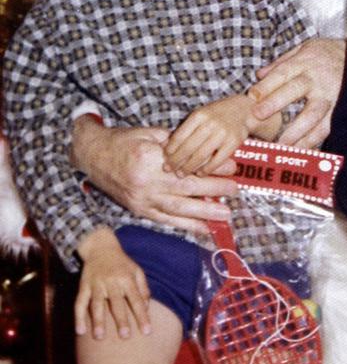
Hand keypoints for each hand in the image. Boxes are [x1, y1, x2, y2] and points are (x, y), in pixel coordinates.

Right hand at [72, 116, 235, 233]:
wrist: (93, 156)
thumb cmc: (124, 141)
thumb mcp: (150, 134)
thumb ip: (176, 143)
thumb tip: (206, 151)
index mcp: (149, 158)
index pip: (187, 165)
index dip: (211, 168)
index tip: (231, 167)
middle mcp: (145, 182)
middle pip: (186, 188)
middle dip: (214, 191)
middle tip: (236, 191)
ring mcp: (142, 200)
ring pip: (178, 209)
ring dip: (204, 213)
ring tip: (226, 215)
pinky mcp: (139, 211)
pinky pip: (166, 221)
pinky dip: (186, 226)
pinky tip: (204, 229)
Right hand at [75, 227, 150, 339]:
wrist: (101, 247)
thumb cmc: (122, 263)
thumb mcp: (137, 271)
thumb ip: (143, 289)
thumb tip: (147, 308)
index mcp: (127, 279)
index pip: (137, 300)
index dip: (142, 316)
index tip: (147, 331)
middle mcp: (112, 281)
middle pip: (117, 303)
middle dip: (121, 320)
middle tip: (125, 336)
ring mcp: (96, 284)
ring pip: (97, 304)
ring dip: (98, 321)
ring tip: (99, 337)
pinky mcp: (83, 286)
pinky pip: (79, 303)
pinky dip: (78, 317)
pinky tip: (80, 331)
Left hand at [164, 95, 271, 176]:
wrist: (244, 110)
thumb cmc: (217, 114)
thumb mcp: (201, 115)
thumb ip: (186, 129)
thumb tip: (166, 146)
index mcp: (199, 115)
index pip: (180, 135)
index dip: (170, 150)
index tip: (164, 159)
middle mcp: (210, 123)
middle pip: (188, 147)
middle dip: (176, 161)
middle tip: (169, 170)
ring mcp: (223, 133)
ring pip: (201, 155)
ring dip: (189, 167)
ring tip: (181, 174)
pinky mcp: (234, 142)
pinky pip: (217, 160)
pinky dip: (207, 169)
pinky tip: (200, 173)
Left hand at [251, 38, 346, 146]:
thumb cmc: (327, 54)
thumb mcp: (305, 49)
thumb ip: (282, 62)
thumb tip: (259, 75)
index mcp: (306, 62)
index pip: (283, 73)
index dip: (267, 84)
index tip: (252, 96)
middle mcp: (317, 80)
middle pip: (295, 90)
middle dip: (275, 103)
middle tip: (258, 115)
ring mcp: (330, 96)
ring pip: (312, 115)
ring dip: (294, 131)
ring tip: (279, 144)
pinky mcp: (340, 112)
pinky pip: (326, 128)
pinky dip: (312, 141)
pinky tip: (299, 151)